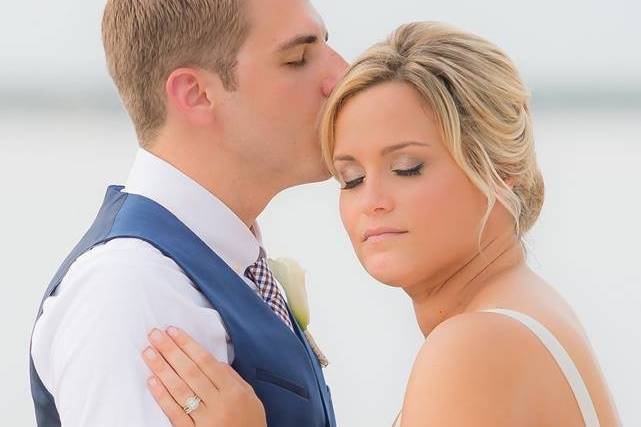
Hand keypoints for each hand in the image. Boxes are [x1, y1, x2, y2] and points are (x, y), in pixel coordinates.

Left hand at [142, 326, 266, 426]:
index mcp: (233, 390)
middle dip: (171, 351)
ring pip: (179, 389)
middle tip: (155, 335)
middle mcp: (219, 403)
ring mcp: (205, 420)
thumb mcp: (250, 397)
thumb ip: (232, 377)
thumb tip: (211, 361)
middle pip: (190, 372)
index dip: (188, 345)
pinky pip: (174, 413)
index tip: (173, 331)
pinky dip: (162, 396)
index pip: (206, 362)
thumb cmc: (249, 423)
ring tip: (148, 353)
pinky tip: (152, 381)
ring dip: (161, 369)